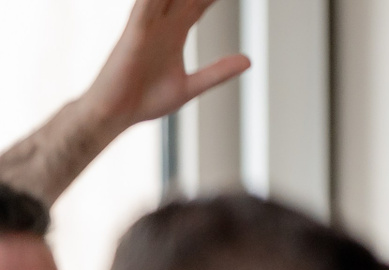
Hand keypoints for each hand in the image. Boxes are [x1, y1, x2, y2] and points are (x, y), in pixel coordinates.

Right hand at [83, 0, 250, 128]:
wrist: (116, 115)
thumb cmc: (145, 100)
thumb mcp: (191, 86)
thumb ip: (218, 71)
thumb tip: (248, 60)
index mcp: (175, 33)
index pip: (199, 3)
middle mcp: (161, 24)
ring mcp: (146, 27)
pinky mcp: (133, 35)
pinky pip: (144, 9)